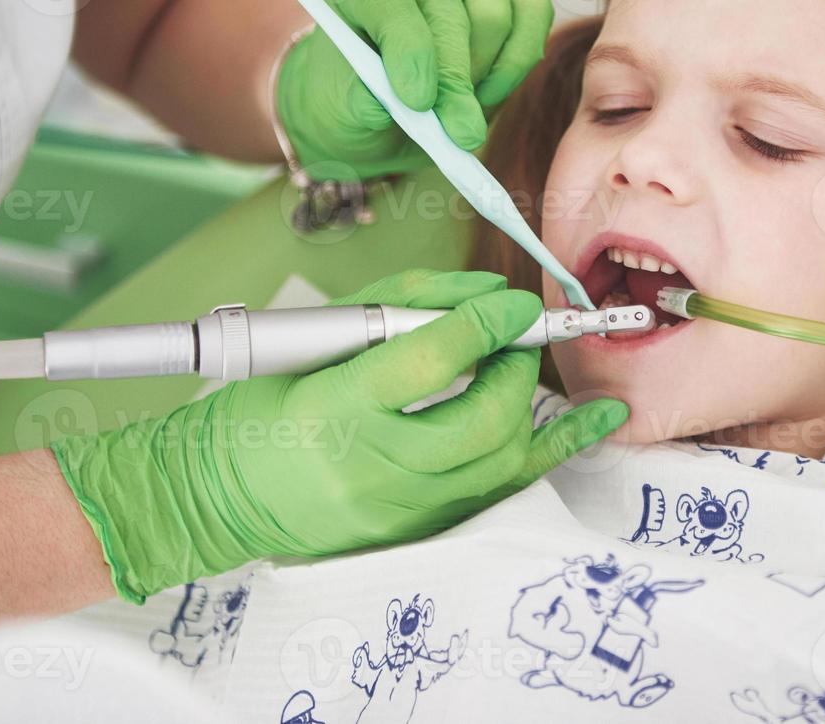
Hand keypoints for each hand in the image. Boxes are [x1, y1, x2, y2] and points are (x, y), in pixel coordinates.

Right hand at [51, 269, 626, 602]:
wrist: (221, 494)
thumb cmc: (267, 404)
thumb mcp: (319, 336)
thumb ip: (403, 305)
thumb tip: (483, 293)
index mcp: (334, 408)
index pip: (429, 360)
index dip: (483, 323)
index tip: (510, 303)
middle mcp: (372, 467)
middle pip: (482, 416)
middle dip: (514, 366)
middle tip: (509, 340)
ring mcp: (402, 510)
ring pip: (503, 454)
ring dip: (523, 400)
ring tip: (512, 371)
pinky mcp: (423, 532)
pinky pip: (508, 487)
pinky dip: (559, 446)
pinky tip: (603, 418)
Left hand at [276, 0, 555, 177]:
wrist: (385, 104)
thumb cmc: (356, 97)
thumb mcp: (340, 108)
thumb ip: (356, 103)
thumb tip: (379, 106)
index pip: (388, 0)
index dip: (408, 49)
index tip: (417, 101)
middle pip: (451, 11)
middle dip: (455, 78)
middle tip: (458, 132)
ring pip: (494, 16)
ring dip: (482, 75)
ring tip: (457, 111)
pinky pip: (533, 13)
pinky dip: (516, 62)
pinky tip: (487, 93)